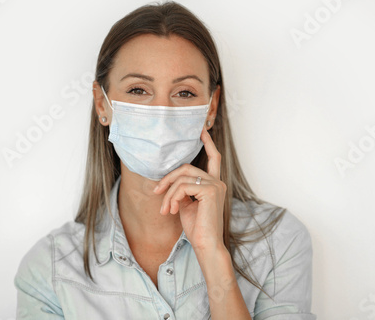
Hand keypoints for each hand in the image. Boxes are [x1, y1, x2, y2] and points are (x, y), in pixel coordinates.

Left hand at [153, 126, 226, 252]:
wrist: (206, 246)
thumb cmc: (197, 228)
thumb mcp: (186, 204)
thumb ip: (182, 190)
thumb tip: (170, 181)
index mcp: (214, 184)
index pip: (213, 157)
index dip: (207, 141)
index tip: (201, 128)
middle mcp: (218, 182)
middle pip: (186, 167)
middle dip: (168, 178)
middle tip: (156, 192)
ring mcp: (216, 185)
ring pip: (182, 178)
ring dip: (168, 193)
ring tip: (165, 210)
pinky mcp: (210, 191)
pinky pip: (183, 187)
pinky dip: (172, 197)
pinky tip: (171, 211)